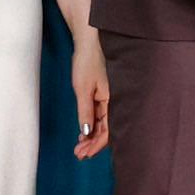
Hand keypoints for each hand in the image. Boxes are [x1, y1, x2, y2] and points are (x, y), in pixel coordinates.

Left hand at [67, 26, 111, 159]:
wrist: (89, 40)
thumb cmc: (88, 60)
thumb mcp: (83, 88)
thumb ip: (85, 112)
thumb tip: (86, 132)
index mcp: (114, 100)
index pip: (108, 130)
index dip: (96, 145)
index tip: (84, 154)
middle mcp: (115, 101)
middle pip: (107, 130)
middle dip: (93, 144)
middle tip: (79, 154)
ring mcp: (110, 98)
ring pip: (104, 124)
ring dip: (92, 136)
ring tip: (79, 146)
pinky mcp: (104, 94)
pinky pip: (101, 115)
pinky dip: (93, 125)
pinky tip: (84, 132)